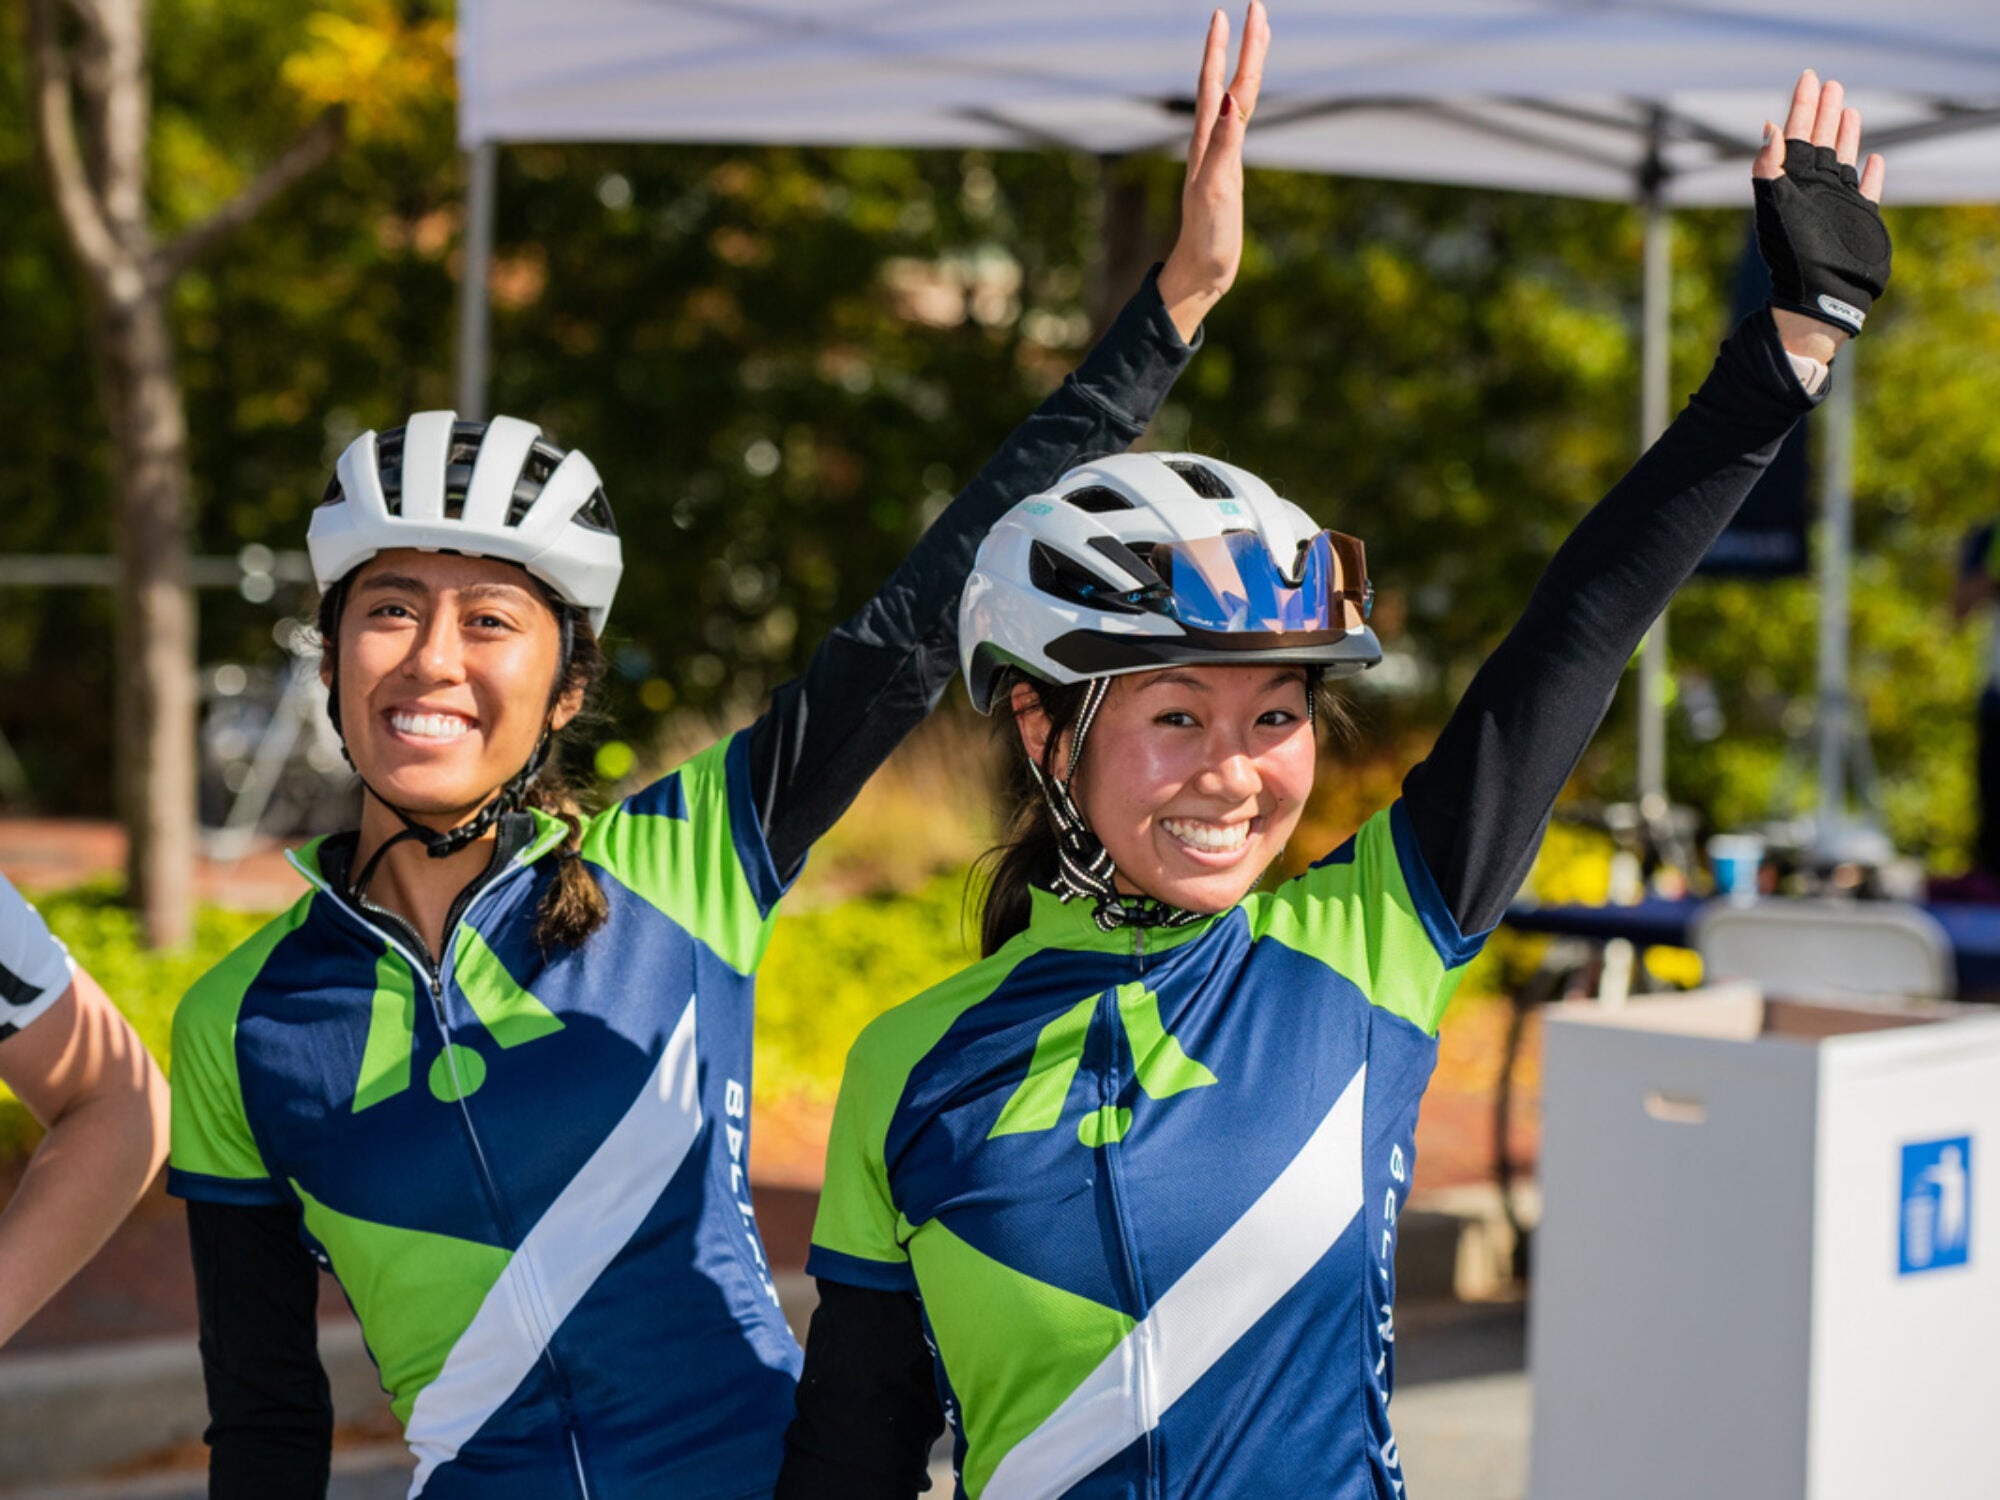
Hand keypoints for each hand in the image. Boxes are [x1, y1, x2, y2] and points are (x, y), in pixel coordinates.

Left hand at [1157, 3, 1268, 342]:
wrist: (1199, 271)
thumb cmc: (1206, 238)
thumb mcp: (1214, 191)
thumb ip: (1222, 146)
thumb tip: (1232, 101)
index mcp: (1208, 143)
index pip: (1223, 84)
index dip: (1232, 48)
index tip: (1240, 11)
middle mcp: (1211, 142)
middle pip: (1230, 82)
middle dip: (1242, 46)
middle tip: (1254, 8)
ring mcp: (1218, 155)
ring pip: (1234, 99)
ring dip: (1244, 66)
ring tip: (1257, 38)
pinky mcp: (1225, 171)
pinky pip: (1237, 123)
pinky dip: (1245, 99)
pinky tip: (1245, 95)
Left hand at [1753, 70, 1888, 365]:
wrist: (1819, 295)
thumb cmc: (1794, 254)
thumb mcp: (1776, 206)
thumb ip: (1769, 168)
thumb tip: (1768, 128)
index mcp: (1792, 182)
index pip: (1795, 134)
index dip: (1800, 106)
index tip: (1808, 77)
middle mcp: (1814, 189)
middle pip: (1818, 141)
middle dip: (1822, 112)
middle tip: (1830, 84)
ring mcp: (1836, 203)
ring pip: (1842, 159)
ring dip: (1845, 134)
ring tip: (1847, 109)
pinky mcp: (1858, 219)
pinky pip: (1867, 190)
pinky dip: (1871, 174)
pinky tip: (1876, 158)